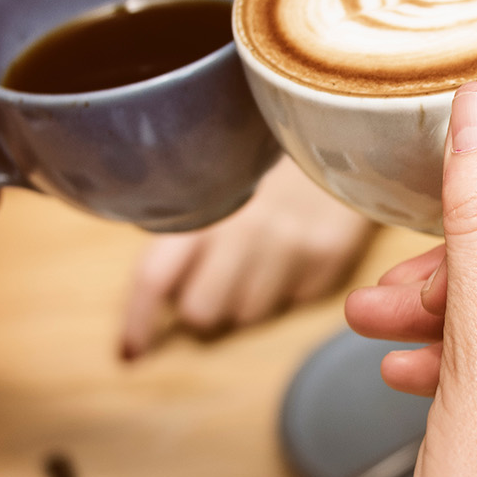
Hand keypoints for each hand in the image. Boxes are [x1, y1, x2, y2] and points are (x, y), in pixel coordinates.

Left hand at [118, 160, 373, 351]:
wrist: (346, 124)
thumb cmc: (270, 156)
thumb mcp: (221, 176)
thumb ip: (188, 225)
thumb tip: (157, 293)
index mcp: (204, 204)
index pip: (156, 277)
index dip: (138, 321)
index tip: (130, 352)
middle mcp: (244, 229)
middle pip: (201, 312)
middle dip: (200, 307)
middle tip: (212, 283)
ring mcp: (290, 246)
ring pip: (247, 315)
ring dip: (244, 299)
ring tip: (259, 257)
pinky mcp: (329, 258)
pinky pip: (293, 302)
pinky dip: (288, 286)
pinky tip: (295, 249)